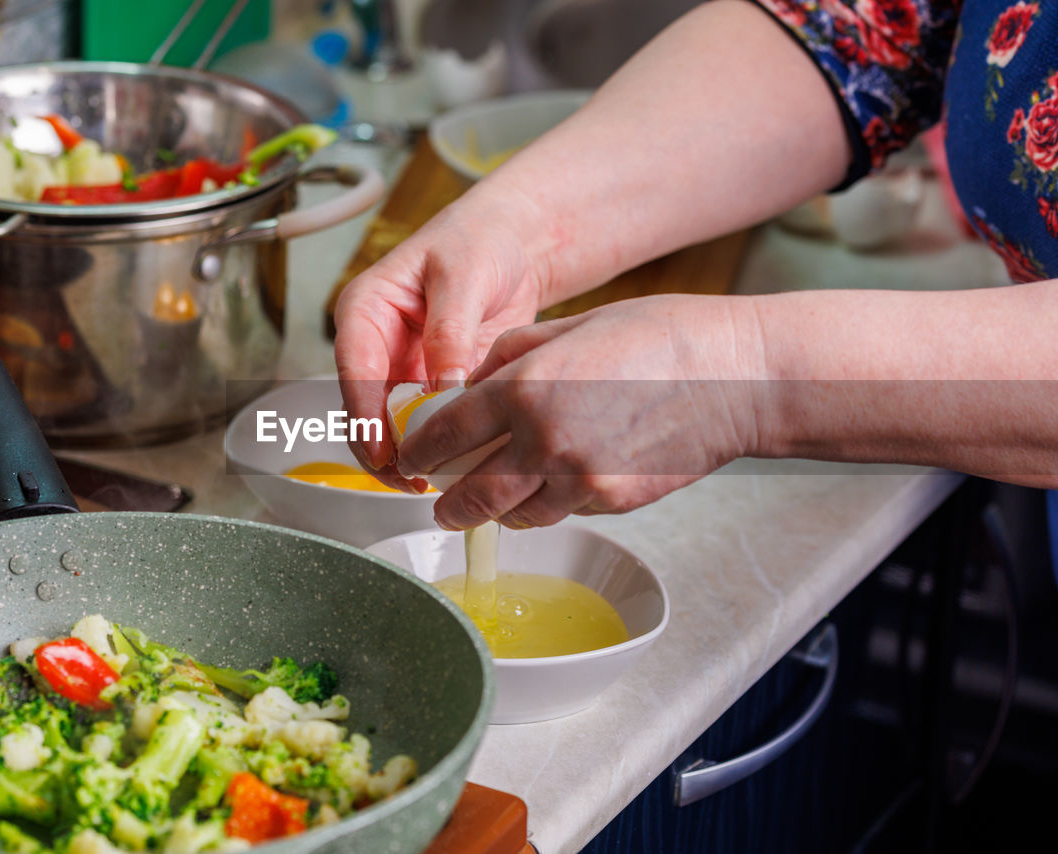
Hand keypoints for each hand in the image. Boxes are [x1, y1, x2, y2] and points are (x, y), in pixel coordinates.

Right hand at [333, 182, 547, 485]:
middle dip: (385, 449)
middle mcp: (377, 345)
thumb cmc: (478, 241)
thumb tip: (443, 387)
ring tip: (439, 479)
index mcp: (366, 310)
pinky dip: (442, 445)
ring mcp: (404, 370)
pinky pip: (429, 424)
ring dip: (413, 454)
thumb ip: (449, 331)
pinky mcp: (432, 387)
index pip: (353, 370)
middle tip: (414, 478)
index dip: (364, 416)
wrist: (513, 243)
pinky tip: (462, 463)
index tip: (382, 452)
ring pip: (393, 426)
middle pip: (366, 409)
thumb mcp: (463, 276)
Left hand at [394, 295, 765, 529]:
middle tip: (440, 498)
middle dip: (446, 501)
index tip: (412, 455)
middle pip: (468, 495)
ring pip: (511, 516)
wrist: (733, 377)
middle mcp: (543, 441)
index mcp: (524, 389)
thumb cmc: (659, 338)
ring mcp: (579, 479)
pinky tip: (554, 483)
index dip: (419, 450)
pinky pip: (560, 513)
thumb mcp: (571, 327)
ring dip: (494, 511)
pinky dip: (546, 505)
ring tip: (490, 499)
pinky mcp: (610, 501)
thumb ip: (509, 358)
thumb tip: (471, 384)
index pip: (445, 434)